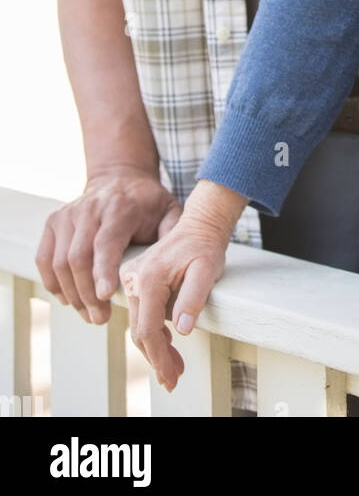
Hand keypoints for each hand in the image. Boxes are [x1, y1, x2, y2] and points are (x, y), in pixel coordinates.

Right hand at [36, 166, 181, 324]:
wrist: (120, 177)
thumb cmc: (148, 203)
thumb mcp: (169, 211)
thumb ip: (173, 236)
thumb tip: (179, 268)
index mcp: (120, 208)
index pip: (105, 242)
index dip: (103, 271)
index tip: (106, 297)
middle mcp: (89, 209)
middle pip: (78, 258)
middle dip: (87, 293)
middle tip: (100, 318)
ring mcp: (68, 214)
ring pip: (59, 262)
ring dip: (72, 294)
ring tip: (89, 313)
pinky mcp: (53, 222)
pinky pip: (44, 258)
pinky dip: (53, 282)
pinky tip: (69, 298)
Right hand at [119, 182, 243, 389]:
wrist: (199, 225)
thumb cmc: (205, 246)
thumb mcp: (207, 269)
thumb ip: (194, 297)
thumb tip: (182, 329)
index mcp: (149, 277)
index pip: (149, 328)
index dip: (159, 357)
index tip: (170, 376)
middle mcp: (134, 279)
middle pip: (141, 331)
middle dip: (157, 358)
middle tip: (173, 379)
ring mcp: (131, 280)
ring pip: (139, 325)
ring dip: (155, 349)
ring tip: (174, 367)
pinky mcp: (135, 282)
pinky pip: (140, 314)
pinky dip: (152, 333)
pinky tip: (167, 345)